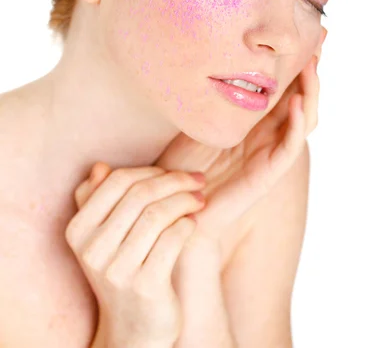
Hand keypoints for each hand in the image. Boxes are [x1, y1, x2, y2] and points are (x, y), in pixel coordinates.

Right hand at [66, 166, 206, 346]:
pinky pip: (172, 239)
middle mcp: (93, 250)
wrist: (133, 329)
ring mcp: (118, 270)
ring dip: (185, 200)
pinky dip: (187, 225)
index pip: (117, 181)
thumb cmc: (122, 270)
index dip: (151, 170)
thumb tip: (100, 166)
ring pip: (158, 214)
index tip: (175, 172)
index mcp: (78, 230)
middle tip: (197, 180)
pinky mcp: (145, 287)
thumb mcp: (102, 237)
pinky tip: (193, 223)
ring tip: (199, 199)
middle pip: (140, 194)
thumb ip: (97, 200)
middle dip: (175, 181)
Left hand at [154, 27, 327, 255]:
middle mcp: (267, 135)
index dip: (294, 63)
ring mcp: (270, 153)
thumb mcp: (193, 119)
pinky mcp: (268, 173)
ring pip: (304, 119)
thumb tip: (199, 56)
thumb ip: (205, 96)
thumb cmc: (182, 163)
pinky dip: (297, 124)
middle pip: (300, 97)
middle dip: (310, 70)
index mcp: (254, 122)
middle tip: (319, 40)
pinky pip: (290, 146)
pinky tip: (296, 102)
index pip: (283, 87)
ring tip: (312, 64)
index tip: (301, 34)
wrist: (175, 206)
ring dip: (310, 91)